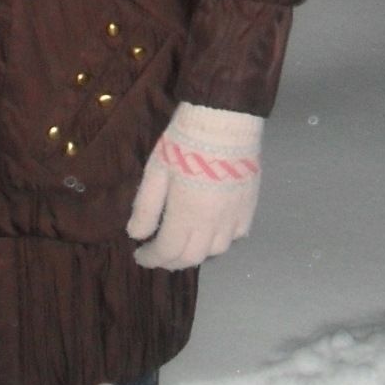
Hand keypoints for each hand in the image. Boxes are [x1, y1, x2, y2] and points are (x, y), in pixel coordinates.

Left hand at [127, 101, 262, 269]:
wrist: (224, 122)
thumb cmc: (184, 143)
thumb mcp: (156, 171)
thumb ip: (145, 206)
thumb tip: (136, 235)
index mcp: (185, 216)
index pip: (166, 251)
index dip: (151, 258)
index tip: (139, 255)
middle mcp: (212, 224)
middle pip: (191, 258)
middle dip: (171, 261)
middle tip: (158, 254)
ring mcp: (233, 217)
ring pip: (216, 251)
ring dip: (196, 254)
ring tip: (183, 244)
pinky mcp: (249, 207)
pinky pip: (236, 236)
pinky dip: (221, 241)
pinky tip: (212, 232)